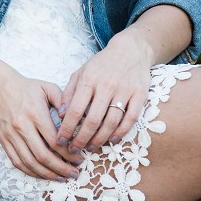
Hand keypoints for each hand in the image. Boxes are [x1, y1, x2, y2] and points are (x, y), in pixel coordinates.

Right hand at [0, 63, 78, 179]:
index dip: (68, 153)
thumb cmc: (27, 87)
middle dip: (60, 168)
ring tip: (61, 178)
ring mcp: (11, 136)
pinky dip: (30, 171)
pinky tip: (42, 174)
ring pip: (29, 162)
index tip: (79, 158)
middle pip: (42, 155)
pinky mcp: (4, 141)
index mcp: (35, 114)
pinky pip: (17, 161)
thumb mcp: (48, 88)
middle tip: (74, 173)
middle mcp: (22, 127)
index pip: (54, 141)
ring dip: (46, 173)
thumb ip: (64, 101)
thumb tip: (76, 119)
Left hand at [56, 36, 153, 152]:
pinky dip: (121, 132)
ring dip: (100, 139)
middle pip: (93, 120)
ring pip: (111, 122)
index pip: (76, 110)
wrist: (132, 49)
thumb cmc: (101, 64)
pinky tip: (111, 139)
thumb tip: (61, 115)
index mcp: (89, 80)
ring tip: (91, 147)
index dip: (67, 129)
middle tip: (74, 150)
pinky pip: (131, 118)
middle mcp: (107, 86)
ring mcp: (125, 90)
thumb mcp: (80, 73)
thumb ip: (68, 93)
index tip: (60, 141)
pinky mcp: (140, 94)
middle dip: (81, 139)